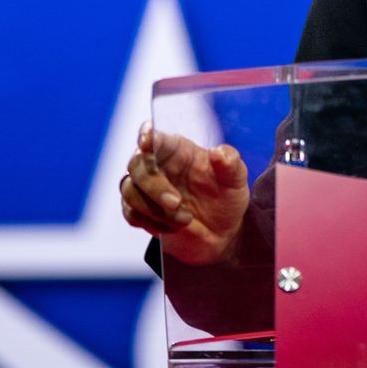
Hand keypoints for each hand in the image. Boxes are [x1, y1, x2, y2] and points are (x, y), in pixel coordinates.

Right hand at [119, 124, 251, 266]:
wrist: (220, 233)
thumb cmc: (226, 197)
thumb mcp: (235, 180)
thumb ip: (230, 163)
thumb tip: (217, 153)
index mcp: (176, 148)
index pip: (153, 135)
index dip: (146, 135)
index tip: (146, 143)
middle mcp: (156, 165)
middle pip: (136, 165)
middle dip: (154, 187)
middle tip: (176, 203)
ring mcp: (145, 188)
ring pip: (130, 192)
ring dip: (155, 209)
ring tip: (185, 219)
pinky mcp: (140, 211)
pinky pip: (131, 214)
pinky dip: (152, 223)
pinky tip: (174, 227)